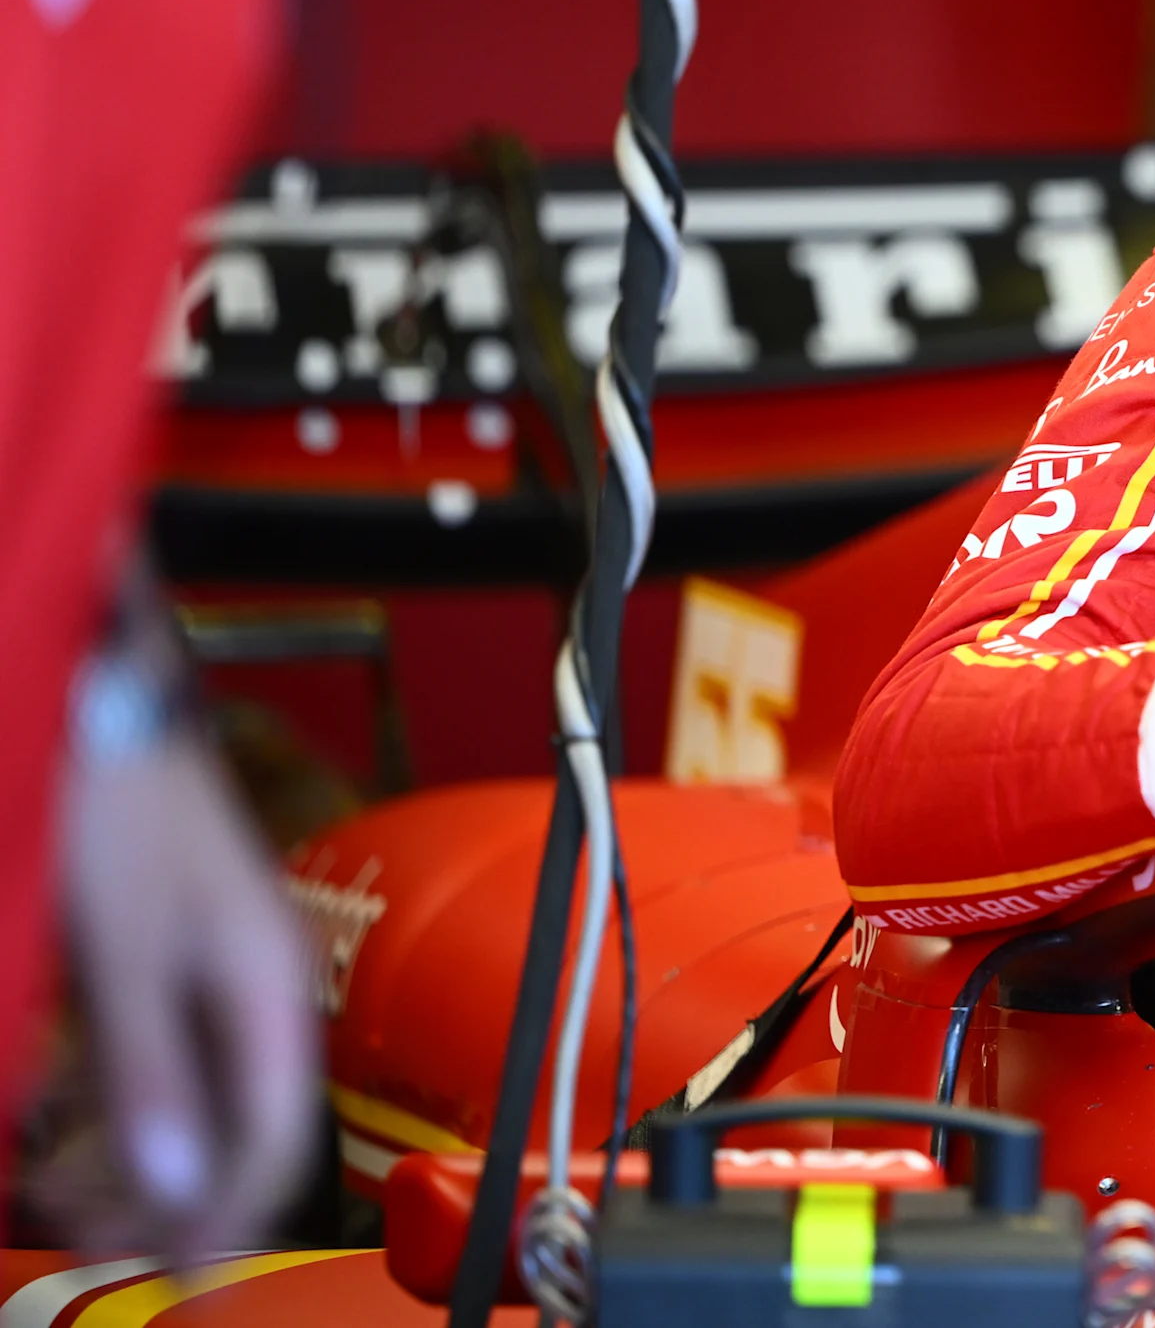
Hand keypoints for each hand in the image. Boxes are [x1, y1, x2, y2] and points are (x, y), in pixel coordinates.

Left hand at [56, 738, 319, 1257]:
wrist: (99, 706)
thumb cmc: (126, 801)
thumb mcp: (125, 947)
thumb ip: (150, 1066)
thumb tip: (178, 1185)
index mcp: (267, 982)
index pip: (270, 1132)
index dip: (232, 1216)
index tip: (187, 1284)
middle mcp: (247, 985)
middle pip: (231, 1125)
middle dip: (174, 1198)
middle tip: (110, 1253)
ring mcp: (200, 973)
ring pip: (185, 1099)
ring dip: (134, 1159)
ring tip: (70, 1202)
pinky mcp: (155, 962)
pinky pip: (143, 1063)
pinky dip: (106, 1109)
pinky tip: (61, 1135)